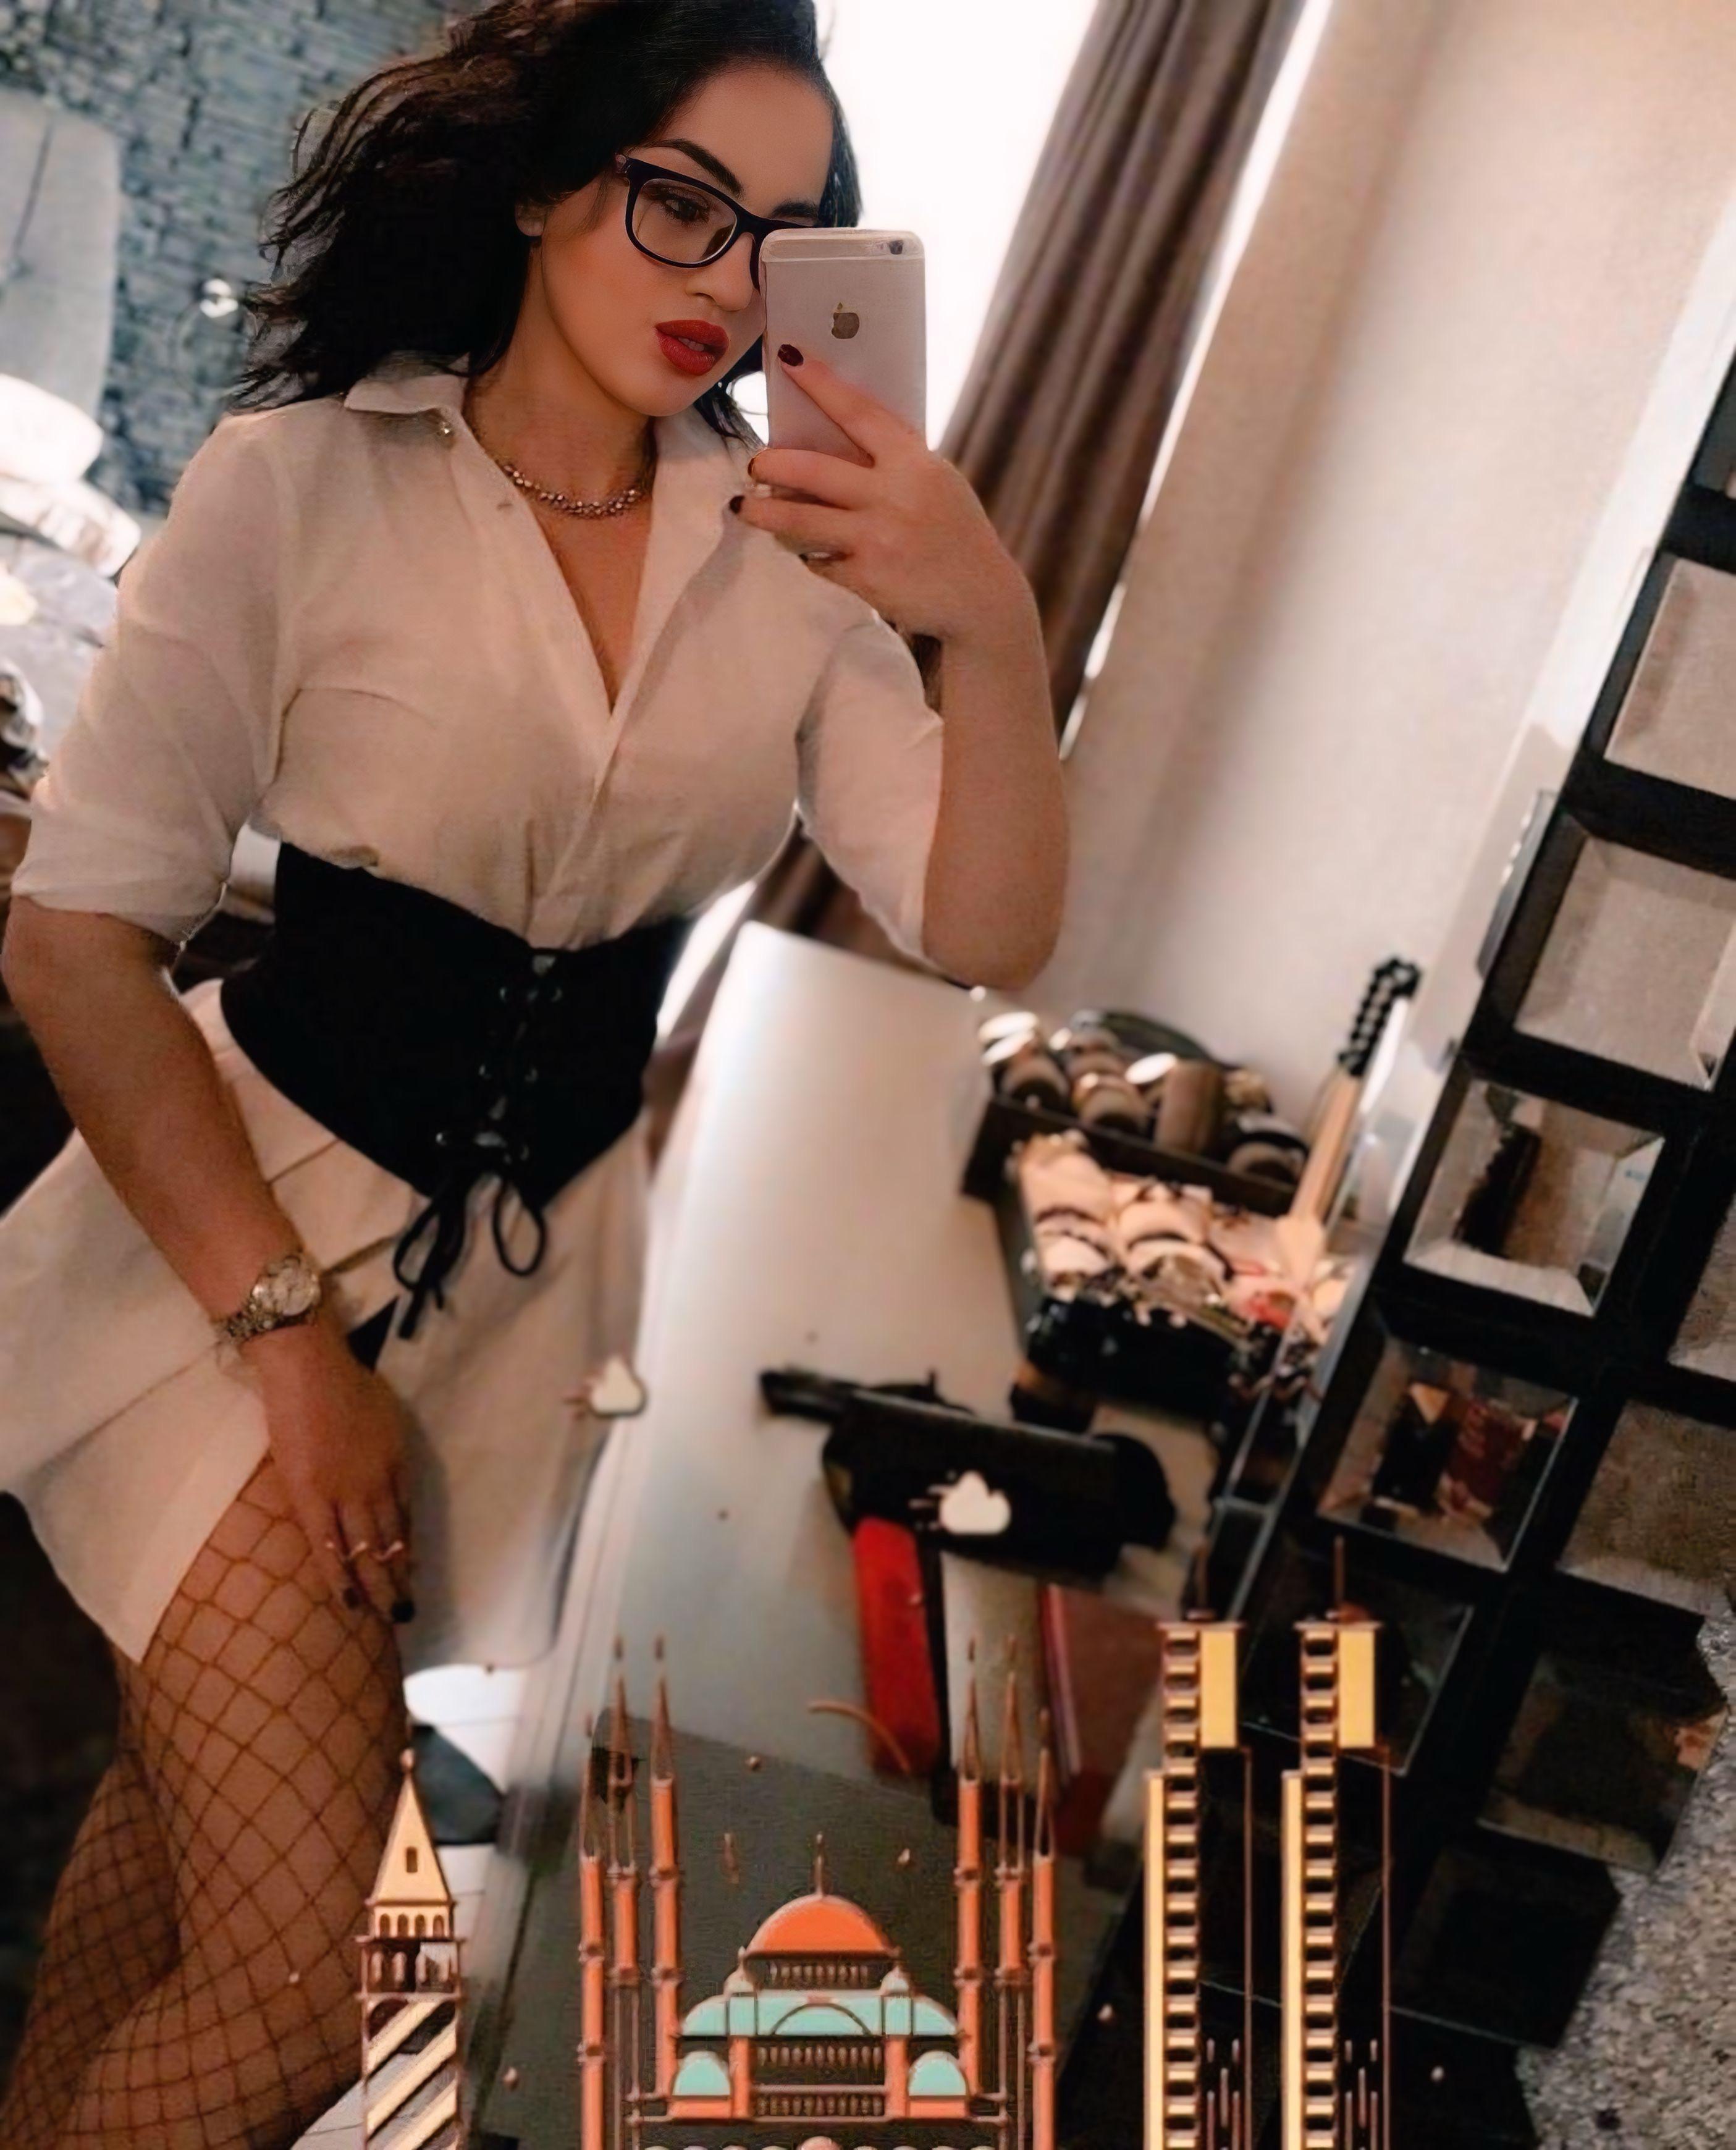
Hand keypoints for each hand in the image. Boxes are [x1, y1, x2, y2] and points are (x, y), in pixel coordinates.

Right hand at [247, 1313, 414, 1619]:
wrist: (310, 1367)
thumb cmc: (343, 1381)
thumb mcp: (383, 1414)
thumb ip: (385, 1447)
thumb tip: (384, 1470)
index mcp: (397, 1461)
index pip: (407, 1514)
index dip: (408, 1546)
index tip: (412, 1570)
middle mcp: (379, 1482)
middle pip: (394, 1538)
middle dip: (401, 1576)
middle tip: (407, 1610)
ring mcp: (346, 1492)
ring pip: (368, 1549)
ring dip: (379, 1585)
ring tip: (387, 1617)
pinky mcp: (310, 1497)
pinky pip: (327, 1546)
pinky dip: (338, 1577)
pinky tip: (347, 1602)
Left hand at [737, 348, 1032, 641]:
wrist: (981, 599)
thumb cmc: (954, 533)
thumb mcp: (936, 483)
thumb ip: (893, 462)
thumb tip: (829, 441)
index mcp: (914, 462)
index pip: (859, 412)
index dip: (820, 384)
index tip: (788, 358)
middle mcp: (893, 496)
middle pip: (812, 468)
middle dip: (772, 463)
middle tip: (754, 463)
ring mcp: (877, 538)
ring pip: (800, 518)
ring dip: (765, 512)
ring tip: (745, 508)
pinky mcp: (866, 577)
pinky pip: (819, 560)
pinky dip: (811, 555)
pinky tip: (811, 552)